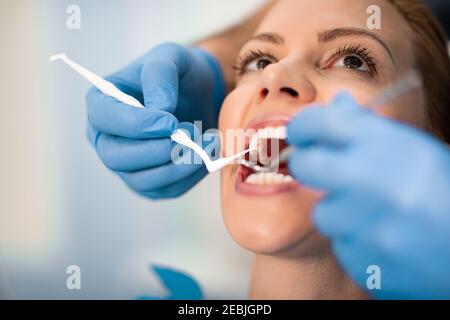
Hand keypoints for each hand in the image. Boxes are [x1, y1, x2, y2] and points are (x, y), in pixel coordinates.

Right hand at [86, 43, 224, 198]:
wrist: (197, 94)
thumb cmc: (178, 73)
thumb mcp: (170, 56)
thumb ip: (161, 74)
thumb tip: (160, 108)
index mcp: (102, 103)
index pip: (104, 118)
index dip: (136, 124)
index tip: (171, 121)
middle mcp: (107, 138)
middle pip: (115, 157)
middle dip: (157, 150)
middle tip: (191, 132)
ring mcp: (127, 164)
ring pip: (141, 180)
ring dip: (178, 166)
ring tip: (208, 142)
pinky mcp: (151, 182)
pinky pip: (165, 190)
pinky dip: (189, 177)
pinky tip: (207, 155)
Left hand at [287, 92, 449, 298]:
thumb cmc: (443, 192)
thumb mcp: (414, 148)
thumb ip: (369, 126)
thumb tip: (338, 102)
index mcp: (389, 148)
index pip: (322, 122)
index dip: (303, 125)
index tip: (300, 132)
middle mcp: (375, 185)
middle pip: (305, 166)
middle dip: (308, 164)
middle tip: (320, 167)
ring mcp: (370, 229)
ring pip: (323, 214)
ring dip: (340, 212)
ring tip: (374, 213)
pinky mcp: (367, 266)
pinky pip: (341, 247)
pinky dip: (356, 241)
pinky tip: (384, 238)